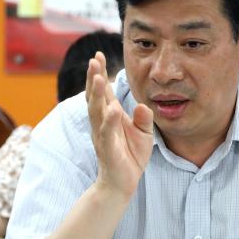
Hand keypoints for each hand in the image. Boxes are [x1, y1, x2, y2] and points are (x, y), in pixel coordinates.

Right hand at [86, 51, 153, 196]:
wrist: (122, 183)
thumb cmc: (131, 156)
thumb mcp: (144, 134)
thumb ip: (144, 118)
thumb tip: (142, 105)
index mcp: (110, 115)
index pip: (104, 91)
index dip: (100, 73)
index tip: (97, 55)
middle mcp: (102, 122)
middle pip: (95, 96)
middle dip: (94, 78)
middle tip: (94, 60)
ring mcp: (102, 134)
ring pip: (96, 111)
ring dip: (97, 94)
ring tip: (99, 77)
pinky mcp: (107, 149)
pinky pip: (106, 133)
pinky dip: (108, 121)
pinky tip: (111, 109)